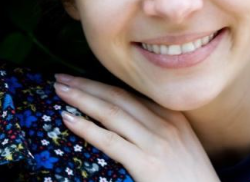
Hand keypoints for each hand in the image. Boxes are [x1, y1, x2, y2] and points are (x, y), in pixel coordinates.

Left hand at [54, 74, 218, 181]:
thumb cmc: (190, 179)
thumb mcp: (180, 145)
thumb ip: (156, 129)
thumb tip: (122, 122)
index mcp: (171, 116)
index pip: (128, 93)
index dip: (99, 83)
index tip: (77, 78)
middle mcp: (164, 123)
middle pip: (116, 97)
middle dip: (85, 85)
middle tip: (60, 77)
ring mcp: (156, 143)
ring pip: (110, 113)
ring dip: (81, 99)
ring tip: (59, 91)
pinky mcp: (147, 164)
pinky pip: (110, 141)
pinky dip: (86, 128)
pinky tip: (68, 119)